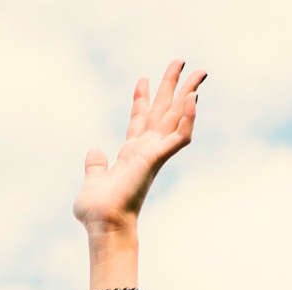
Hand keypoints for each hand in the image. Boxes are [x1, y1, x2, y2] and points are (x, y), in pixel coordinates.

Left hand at [73, 60, 203, 235]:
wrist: (103, 224)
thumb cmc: (98, 211)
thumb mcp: (92, 182)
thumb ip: (95, 166)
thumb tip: (95, 152)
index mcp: (131, 154)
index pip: (139, 120)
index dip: (141, 99)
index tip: (143, 79)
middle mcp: (146, 150)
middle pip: (162, 111)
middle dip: (171, 86)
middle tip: (180, 62)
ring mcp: (154, 153)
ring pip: (177, 117)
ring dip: (188, 94)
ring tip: (199, 72)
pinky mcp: (159, 158)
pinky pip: (180, 135)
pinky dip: (188, 117)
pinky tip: (193, 98)